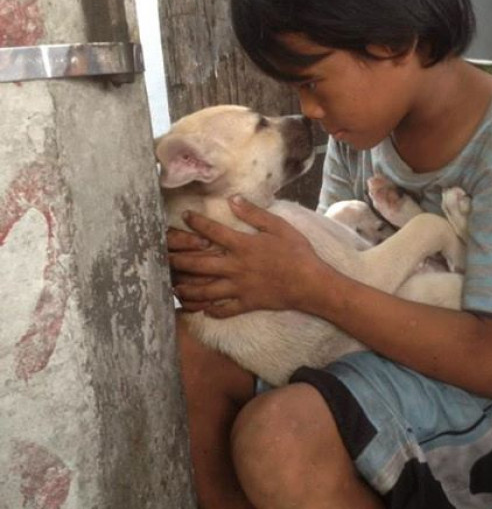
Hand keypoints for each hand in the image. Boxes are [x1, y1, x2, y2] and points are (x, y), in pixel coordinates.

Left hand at [167, 197, 326, 317]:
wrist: (310, 284)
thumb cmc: (298, 252)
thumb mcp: (279, 226)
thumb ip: (254, 213)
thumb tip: (233, 199)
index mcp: (243, 246)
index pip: (212, 232)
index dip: (196, 223)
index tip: (185, 217)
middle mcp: (235, 267)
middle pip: (199, 264)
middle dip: (178, 260)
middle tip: (163, 257)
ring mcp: (239, 288)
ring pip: (205, 290)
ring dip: (187, 289)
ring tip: (174, 287)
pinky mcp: (246, 303)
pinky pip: (223, 309)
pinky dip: (210, 310)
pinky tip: (202, 309)